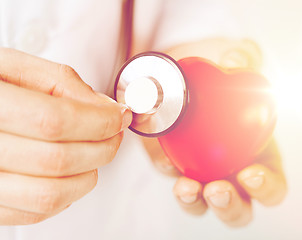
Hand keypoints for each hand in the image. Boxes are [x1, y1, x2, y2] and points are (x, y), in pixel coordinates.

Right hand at [0, 48, 131, 224]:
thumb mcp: (13, 67)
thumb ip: (61, 82)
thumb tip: (104, 107)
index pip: (54, 121)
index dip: (98, 121)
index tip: (119, 116)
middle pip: (58, 161)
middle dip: (102, 147)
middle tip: (115, 132)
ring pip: (50, 195)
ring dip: (89, 174)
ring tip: (97, 152)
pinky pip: (37, 212)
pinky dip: (68, 194)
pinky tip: (72, 171)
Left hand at [141, 38, 286, 226]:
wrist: (184, 71)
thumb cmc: (220, 75)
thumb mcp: (236, 62)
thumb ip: (245, 55)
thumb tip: (236, 56)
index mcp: (257, 155)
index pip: (271, 185)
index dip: (266, 188)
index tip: (250, 173)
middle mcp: (228, 169)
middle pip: (236, 207)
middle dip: (229, 206)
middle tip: (217, 189)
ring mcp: (198, 168)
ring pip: (200, 202)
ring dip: (194, 201)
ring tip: (186, 188)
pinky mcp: (170, 160)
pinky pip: (168, 173)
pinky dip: (166, 169)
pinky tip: (163, 158)